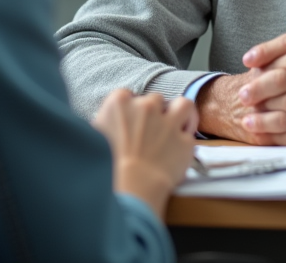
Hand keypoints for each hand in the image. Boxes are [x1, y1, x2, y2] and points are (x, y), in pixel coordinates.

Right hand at [91, 90, 197, 216]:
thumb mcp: (95, 137)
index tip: (130, 123)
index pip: (128, 96)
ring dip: (179, 114)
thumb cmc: (106, 168)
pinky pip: (190, 135)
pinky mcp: (185, 140)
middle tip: (149, 132)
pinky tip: (179, 149)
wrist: (129, 190)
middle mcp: (145, 106)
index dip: (130, 110)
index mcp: (119, 102)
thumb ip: (107, 122)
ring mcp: (167, 121)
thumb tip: (111, 124)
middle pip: (154, 100)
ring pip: (182, 104)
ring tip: (176, 126)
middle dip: (153, 114)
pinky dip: (185, 141)